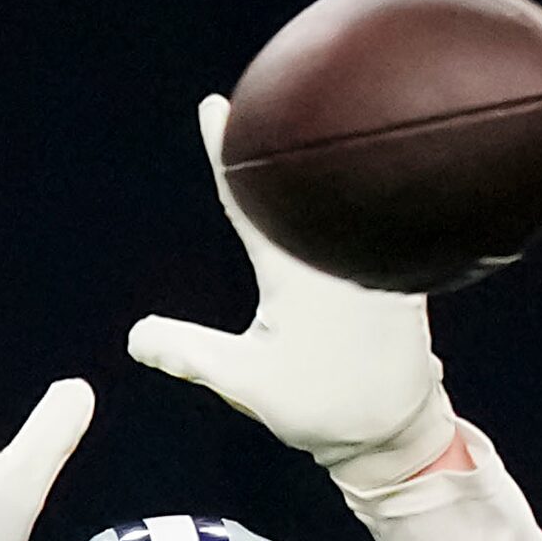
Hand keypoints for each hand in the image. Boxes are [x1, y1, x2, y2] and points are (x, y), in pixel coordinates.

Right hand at [127, 96, 455, 492]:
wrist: (398, 433)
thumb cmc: (323, 409)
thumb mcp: (245, 382)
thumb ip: (188, 352)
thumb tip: (136, 336)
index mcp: (296, 270)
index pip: (252, 199)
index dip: (226, 152)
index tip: (214, 108)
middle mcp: (340, 253)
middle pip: (302, 187)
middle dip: (276, 153)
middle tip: (255, 115)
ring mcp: (377, 259)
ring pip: (342, 203)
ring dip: (320, 176)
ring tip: (301, 143)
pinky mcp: (405, 272)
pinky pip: (372, 225)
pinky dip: (352, 205)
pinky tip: (346, 192)